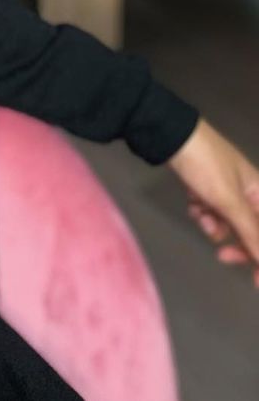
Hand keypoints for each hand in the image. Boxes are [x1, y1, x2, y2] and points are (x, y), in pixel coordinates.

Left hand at [166, 116, 258, 289]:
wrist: (168, 135)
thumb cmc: (205, 165)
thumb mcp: (230, 201)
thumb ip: (252, 233)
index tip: (256, 282)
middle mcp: (249, 193)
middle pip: (251, 232)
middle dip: (236, 243)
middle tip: (222, 256)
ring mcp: (227, 192)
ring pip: (228, 225)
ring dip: (214, 225)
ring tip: (202, 214)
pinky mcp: (207, 190)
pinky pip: (211, 214)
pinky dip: (202, 213)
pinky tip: (193, 204)